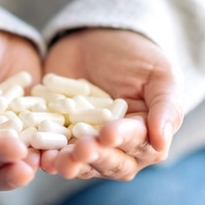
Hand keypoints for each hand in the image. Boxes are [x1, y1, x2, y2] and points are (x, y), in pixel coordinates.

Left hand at [41, 28, 183, 179]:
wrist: (96, 40)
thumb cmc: (136, 56)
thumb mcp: (159, 73)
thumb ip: (166, 106)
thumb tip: (161, 141)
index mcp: (146, 135)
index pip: (138, 144)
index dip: (123, 140)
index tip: (108, 133)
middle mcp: (119, 149)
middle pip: (109, 162)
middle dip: (94, 157)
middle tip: (80, 148)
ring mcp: (88, 146)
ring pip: (81, 164)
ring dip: (69, 163)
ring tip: (56, 159)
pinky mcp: (61, 139)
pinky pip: (54, 153)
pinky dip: (46, 156)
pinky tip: (38, 154)